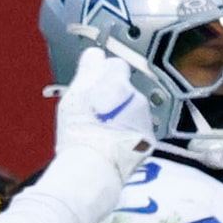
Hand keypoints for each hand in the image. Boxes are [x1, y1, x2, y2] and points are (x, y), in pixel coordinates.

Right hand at [52, 42, 151, 177]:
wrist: (93, 166)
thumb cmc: (79, 133)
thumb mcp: (73, 96)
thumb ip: (87, 72)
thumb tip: (95, 56)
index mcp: (112, 81)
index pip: (111, 64)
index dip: (101, 73)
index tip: (93, 85)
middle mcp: (132, 94)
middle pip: (122, 87)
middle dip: (112, 96)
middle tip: (95, 114)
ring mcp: (142, 115)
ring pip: (131, 108)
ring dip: (121, 115)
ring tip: (103, 133)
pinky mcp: (148, 135)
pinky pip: (138, 127)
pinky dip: (129, 132)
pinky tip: (115, 143)